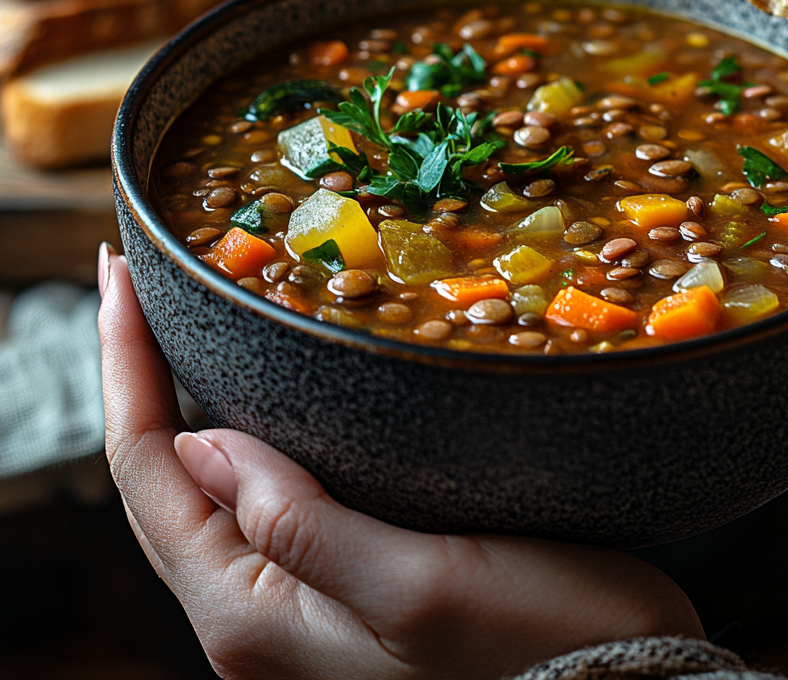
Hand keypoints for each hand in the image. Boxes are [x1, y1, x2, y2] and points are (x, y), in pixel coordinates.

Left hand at [98, 245, 701, 679]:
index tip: (119, 276)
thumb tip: (201, 444)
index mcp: (254, 617)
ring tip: (183, 319)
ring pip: (214, 486)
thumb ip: (300, 525)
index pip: (150, 474)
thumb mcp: (419, 586)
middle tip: (139, 281)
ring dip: (189, 399)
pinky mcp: (347, 576)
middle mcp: (261, 614)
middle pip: (165, 481)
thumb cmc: (537, 647)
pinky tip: (265, 386)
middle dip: (144, 376)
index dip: (126, 368)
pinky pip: (269, 495)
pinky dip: (251, 430)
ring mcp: (302, 598)